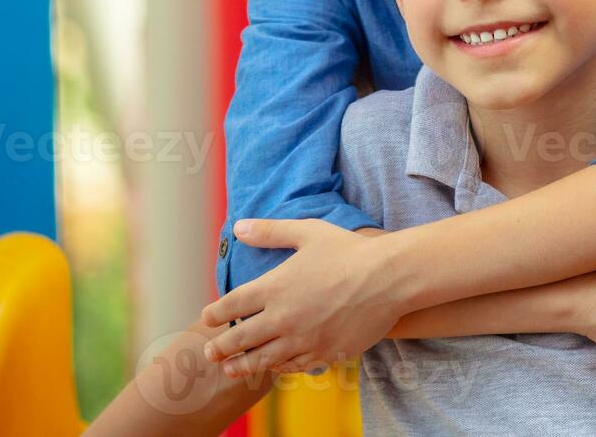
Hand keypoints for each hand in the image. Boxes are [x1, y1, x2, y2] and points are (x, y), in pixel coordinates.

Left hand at [200, 219, 408, 377]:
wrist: (388, 278)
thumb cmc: (349, 251)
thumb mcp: (307, 232)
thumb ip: (271, 231)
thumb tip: (239, 227)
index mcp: (275, 286)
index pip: (233, 304)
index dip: (216, 313)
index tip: (207, 318)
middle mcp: (283, 317)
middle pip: (241, 338)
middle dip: (221, 347)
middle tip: (209, 352)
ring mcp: (303, 339)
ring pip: (263, 359)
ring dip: (242, 365)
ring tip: (231, 369)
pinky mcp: (324, 353)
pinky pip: (294, 366)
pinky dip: (278, 368)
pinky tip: (273, 367)